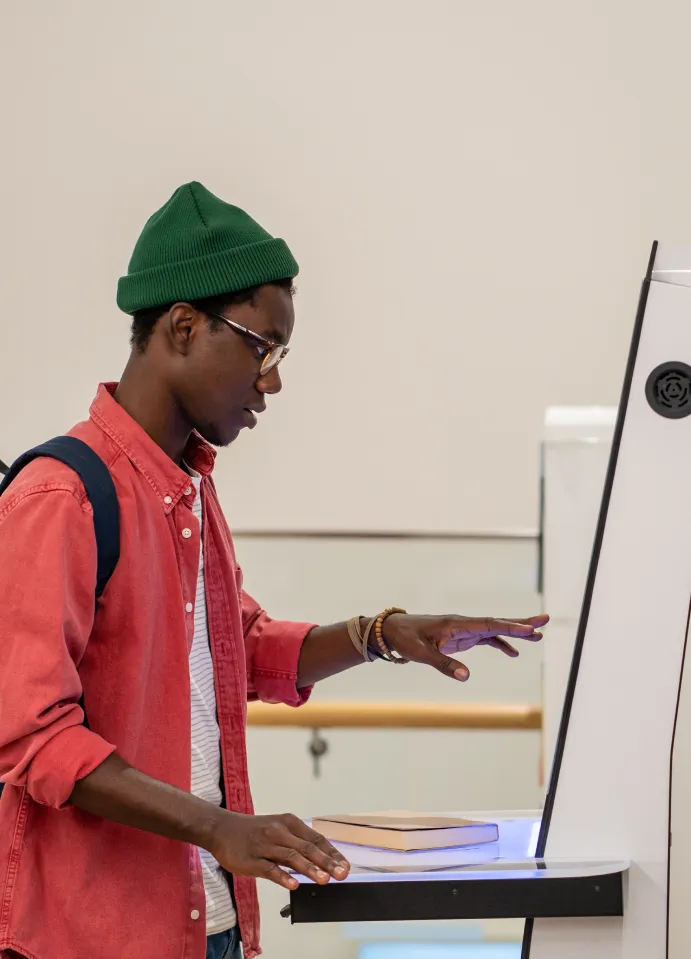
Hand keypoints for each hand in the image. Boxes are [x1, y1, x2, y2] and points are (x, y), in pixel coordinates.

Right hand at [208, 810, 349, 889]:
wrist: (222, 828)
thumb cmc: (254, 831)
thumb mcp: (278, 829)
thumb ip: (297, 844)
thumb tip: (320, 861)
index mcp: (289, 823)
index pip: (316, 838)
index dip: (332, 853)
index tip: (345, 866)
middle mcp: (279, 832)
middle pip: (307, 847)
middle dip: (326, 861)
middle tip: (341, 874)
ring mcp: (265, 845)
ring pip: (291, 857)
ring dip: (309, 869)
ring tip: (323, 880)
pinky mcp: (251, 859)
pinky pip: (268, 868)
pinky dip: (282, 876)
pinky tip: (293, 884)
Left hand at [379, 613, 548, 680]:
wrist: (392, 632)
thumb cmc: (406, 639)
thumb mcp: (422, 654)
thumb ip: (444, 664)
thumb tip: (467, 677)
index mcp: (457, 623)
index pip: (489, 624)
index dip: (510, 627)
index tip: (530, 628)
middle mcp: (464, 623)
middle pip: (498, 622)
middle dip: (521, 622)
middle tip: (545, 620)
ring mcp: (464, 630)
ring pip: (495, 629)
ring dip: (516, 632)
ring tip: (539, 635)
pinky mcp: (461, 637)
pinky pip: (486, 639)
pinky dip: (500, 643)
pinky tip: (513, 652)